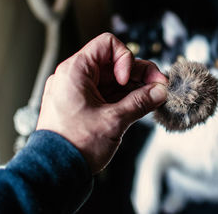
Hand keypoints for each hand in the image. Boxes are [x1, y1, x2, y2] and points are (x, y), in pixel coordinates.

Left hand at [36, 33, 167, 173]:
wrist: (56, 172)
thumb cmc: (75, 145)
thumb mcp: (114, 120)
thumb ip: (140, 102)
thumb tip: (160, 92)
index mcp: (75, 72)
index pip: (107, 45)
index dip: (125, 58)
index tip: (128, 80)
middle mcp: (77, 78)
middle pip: (116, 63)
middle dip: (140, 74)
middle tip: (160, 86)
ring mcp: (82, 92)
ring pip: (115, 80)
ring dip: (137, 87)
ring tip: (156, 97)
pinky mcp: (87, 106)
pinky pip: (111, 94)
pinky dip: (128, 97)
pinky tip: (144, 103)